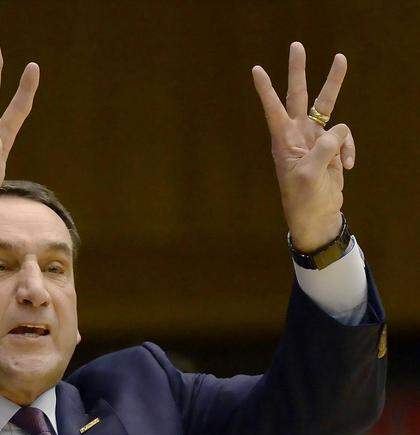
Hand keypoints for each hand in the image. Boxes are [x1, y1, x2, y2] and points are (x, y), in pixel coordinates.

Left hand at [251, 42, 355, 251]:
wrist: (317, 216)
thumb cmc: (304, 199)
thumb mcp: (310, 176)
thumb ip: (324, 149)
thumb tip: (338, 130)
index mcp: (283, 140)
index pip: (273, 109)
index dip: (266, 90)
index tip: (256, 70)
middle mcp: (297, 134)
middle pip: (299, 95)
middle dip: (298, 71)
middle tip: (296, 46)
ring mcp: (315, 139)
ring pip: (327, 105)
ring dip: (334, 82)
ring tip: (341, 58)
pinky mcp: (332, 147)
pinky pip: (345, 137)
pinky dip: (349, 149)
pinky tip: (347, 168)